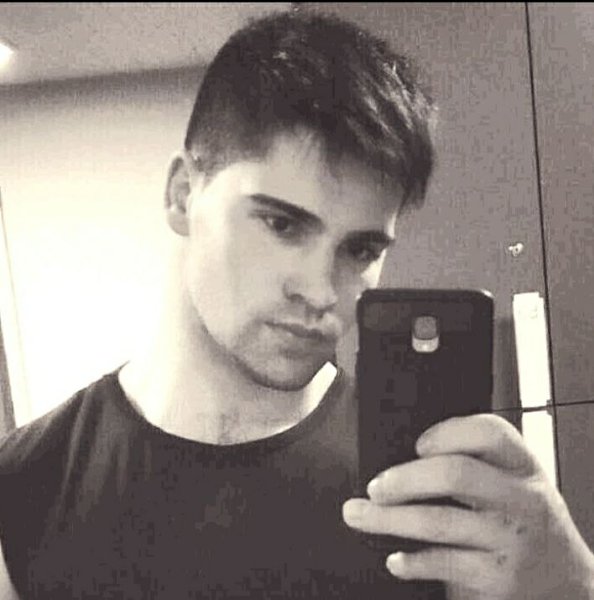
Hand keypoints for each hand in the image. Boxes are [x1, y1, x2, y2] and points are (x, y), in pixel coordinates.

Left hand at [343, 414, 593, 598]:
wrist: (564, 582)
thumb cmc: (524, 522)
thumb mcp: (512, 484)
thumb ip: (474, 464)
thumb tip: (403, 457)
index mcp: (521, 465)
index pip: (489, 432)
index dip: (447, 432)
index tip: (418, 444)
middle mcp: (521, 498)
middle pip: (455, 474)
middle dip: (405, 479)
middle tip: (376, 486)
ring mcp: (510, 539)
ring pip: (440, 522)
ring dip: (389, 519)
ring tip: (358, 515)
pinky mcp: (499, 577)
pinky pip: (445, 563)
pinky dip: (413, 562)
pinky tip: (395, 559)